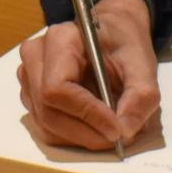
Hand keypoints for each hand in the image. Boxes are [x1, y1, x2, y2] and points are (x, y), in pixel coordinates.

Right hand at [15, 0, 161, 151]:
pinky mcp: (30, 95)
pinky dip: (72, 137)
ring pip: (46, 125)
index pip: (58, 87)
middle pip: (49, 111)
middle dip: (86, 133)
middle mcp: (36, 57)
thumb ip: (141, 95)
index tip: (116, 129)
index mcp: (60, 39)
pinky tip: (93, 127)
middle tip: (118, 137)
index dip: (86, 114)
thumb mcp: (143, 62)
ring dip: (81, 138)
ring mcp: (28, 77)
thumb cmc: (122, 43)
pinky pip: (45, 128)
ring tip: (109, 131)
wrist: (110, 34)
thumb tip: (126, 130)